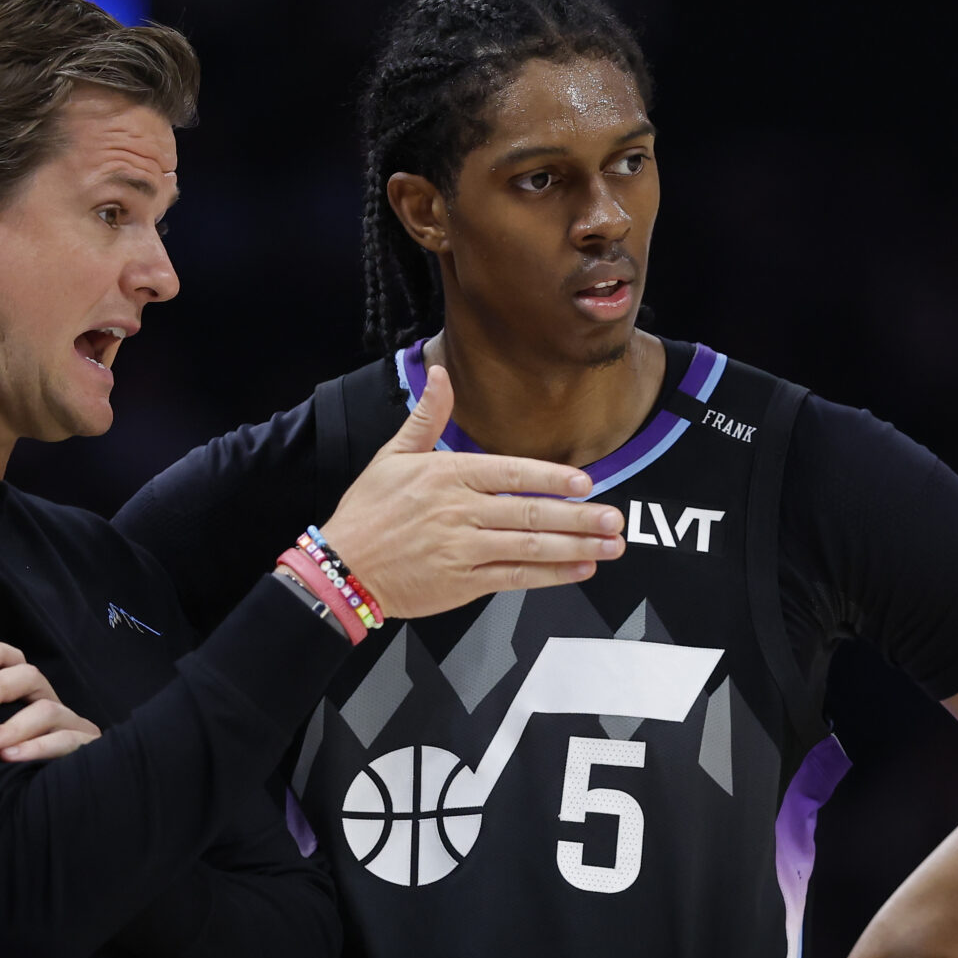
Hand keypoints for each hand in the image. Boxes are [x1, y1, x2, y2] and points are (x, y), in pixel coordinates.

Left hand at [0, 643, 102, 762]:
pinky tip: (11, 758)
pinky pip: (65, 741)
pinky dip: (37, 748)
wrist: (60, 808)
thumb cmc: (13, 773)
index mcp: (28, 698)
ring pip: (47, 711)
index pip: (16, 663)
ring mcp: (72, 725)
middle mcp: (51, 705)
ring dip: (13, 727)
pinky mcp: (88, 747)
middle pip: (31, 677)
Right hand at [318, 364, 625, 619]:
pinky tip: (579, 568)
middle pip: (529, 513)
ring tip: (610, 544)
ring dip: (575, 546)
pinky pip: (515, 578)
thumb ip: (426, 416)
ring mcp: (462, 550)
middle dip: (579, 517)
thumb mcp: (392, 455)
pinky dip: (550, 575)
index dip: (551, 477)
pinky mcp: (462, 584)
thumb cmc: (369, 511)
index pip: (510, 473)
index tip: (585, 482)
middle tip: (615, 518)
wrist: (342, 568)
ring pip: (529, 548)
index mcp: (447, 475)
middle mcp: (459, 512)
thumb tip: (441, 374)